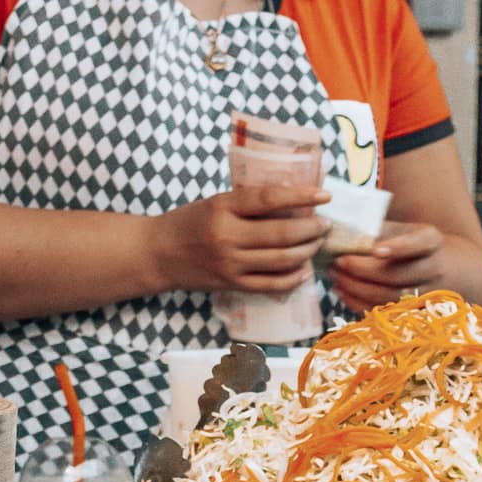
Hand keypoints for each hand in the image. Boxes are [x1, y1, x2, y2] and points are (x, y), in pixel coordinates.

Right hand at [152, 184, 329, 294]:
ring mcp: (230, 263)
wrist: (157, 253)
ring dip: (307, 251)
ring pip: (282, 260)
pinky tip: (304, 270)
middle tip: (324, 224)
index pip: (270, 198)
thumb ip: (248, 202)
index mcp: (223, 207)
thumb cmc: (189, 222)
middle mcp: (227, 236)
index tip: (324, 196)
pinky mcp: (231, 284)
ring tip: (316, 243)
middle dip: (311, 229)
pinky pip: (271, 285)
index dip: (301, 196)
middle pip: (282, 233)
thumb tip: (294, 200)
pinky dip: (293, 278)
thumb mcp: (215, 202)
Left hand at [332, 221, 447, 309]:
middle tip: (338, 262)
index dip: (398, 248)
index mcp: (431, 242)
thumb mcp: (399, 229)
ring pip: (389, 297)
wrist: (437, 267)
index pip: (418, 244)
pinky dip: (358, 303)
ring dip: (357, 288)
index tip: (376, 250)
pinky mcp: (411, 311)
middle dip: (363, 270)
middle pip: (399, 275)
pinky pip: (383, 312)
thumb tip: (340, 233)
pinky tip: (341, 291)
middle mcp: (433, 269)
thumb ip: (376, 230)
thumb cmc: (408, 243)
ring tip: (335, 276)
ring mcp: (425, 294)